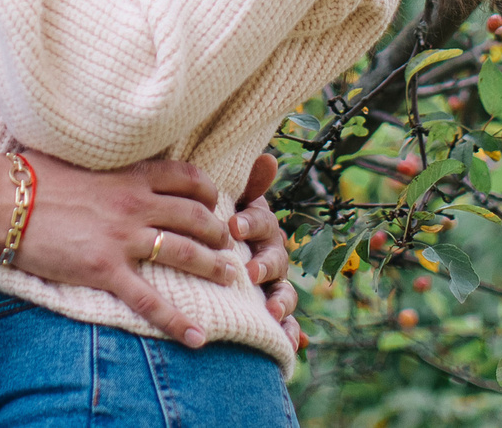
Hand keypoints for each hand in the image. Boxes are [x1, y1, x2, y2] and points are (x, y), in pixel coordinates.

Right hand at [0, 148, 244, 348]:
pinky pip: (150, 299)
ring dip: (213, 266)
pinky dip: (177, 320)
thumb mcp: (77, 159)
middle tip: (230, 245)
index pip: (184, 177)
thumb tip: (106, 165)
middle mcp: (134, 204)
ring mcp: (122, 238)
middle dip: (219, 231)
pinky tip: (198, 336)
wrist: (5, 199)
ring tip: (230, 277)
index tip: (216, 202)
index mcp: (128, 175)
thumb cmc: (31, 176)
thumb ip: (103, 165)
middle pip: (194, 215)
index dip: (207, 190)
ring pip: (184, 252)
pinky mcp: (105, 269)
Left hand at [233, 152, 302, 347]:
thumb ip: (246, 182)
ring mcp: (271, 283)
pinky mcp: (269, 308)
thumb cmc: (218, 221)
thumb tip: (267, 158)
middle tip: (250, 272)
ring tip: (272, 313)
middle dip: (265, 265)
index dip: (251, 223)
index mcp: (259, 227)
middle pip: (276, 259)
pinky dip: (292, 333)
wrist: (208, 248)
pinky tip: (293, 344)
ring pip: (284, 292)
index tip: (235, 225)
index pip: (262, 223)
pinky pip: (286, 322)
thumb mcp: (227, 200)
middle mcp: (270, 254)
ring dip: (282, 302)